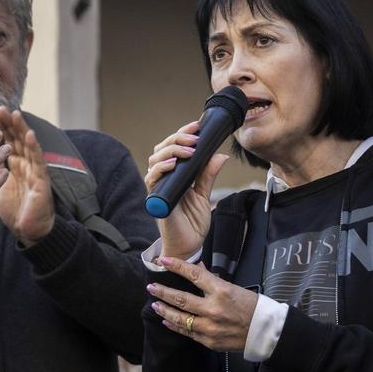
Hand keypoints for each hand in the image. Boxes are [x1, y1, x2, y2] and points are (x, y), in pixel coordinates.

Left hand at [0, 108, 54, 244]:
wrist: (28, 230)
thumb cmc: (16, 209)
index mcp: (15, 166)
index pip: (8, 142)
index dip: (2, 127)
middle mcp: (26, 166)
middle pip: (18, 140)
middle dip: (10, 124)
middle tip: (1, 108)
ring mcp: (35, 172)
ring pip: (28, 147)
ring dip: (22, 130)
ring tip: (16, 114)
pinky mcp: (41, 182)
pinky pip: (38, 162)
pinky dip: (34, 148)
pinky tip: (30, 136)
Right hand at [144, 121, 228, 257]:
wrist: (189, 245)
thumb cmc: (192, 222)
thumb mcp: (204, 195)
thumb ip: (208, 175)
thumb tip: (220, 155)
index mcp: (175, 175)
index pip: (173, 148)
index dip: (182, 134)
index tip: (197, 125)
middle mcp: (164, 179)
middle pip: (162, 149)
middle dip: (177, 139)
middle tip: (194, 137)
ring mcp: (158, 188)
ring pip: (155, 160)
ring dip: (171, 151)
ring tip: (188, 149)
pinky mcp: (156, 199)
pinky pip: (152, 179)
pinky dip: (161, 169)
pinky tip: (173, 164)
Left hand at [147, 256, 257, 351]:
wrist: (265, 331)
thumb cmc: (253, 307)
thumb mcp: (234, 288)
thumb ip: (212, 281)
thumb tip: (197, 268)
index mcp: (221, 291)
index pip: (193, 275)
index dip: (177, 266)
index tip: (164, 261)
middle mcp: (213, 309)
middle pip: (180, 298)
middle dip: (163, 291)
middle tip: (151, 287)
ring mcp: (209, 327)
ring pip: (180, 318)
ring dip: (165, 310)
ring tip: (155, 304)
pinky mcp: (209, 340)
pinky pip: (187, 333)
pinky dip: (175, 326)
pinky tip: (167, 321)